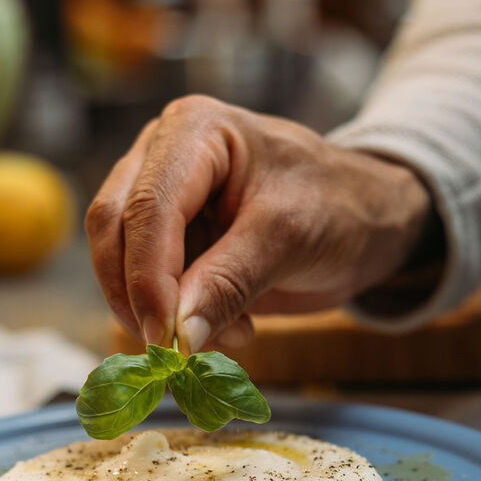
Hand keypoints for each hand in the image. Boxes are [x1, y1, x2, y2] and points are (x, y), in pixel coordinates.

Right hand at [86, 95, 429, 353]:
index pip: (147, 208)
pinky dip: (179, 319)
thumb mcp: (290, 238)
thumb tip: (178, 335)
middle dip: (141, 297)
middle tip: (178, 348)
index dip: (148, 278)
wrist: (366, 221)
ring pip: (121, 263)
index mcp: (194, 132)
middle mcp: (163, 157)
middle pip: (114, 230)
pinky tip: (231, 328)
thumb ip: (230, 282)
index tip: (166, 338)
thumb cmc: (339, 207)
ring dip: (162, 313)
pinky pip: (147, 286)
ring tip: (231, 333)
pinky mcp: (170, 242)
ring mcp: (161, 199)